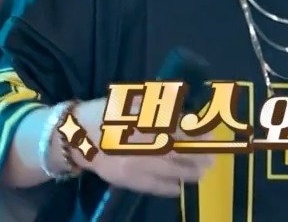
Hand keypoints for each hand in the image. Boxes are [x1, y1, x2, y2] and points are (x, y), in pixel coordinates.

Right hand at [70, 97, 214, 196]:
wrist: (75, 137)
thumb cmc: (105, 114)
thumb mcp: (131, 100)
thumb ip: (157, 103)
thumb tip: (182, 106)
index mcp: (142, 121)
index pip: (178, 127)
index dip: (196, 132)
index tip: (210, 134)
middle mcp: (141, 143)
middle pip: (178, 151)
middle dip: (197, 155)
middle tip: (212, 158)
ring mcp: (134, 163)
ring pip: (168, 170)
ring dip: (188, 173)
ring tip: (202, 173)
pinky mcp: (126, 179)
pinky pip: (152, 186)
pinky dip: (168, 187)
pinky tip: (180, 188)